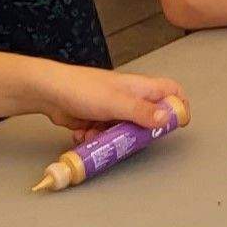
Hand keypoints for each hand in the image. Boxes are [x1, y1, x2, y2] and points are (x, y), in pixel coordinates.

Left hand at [28, 61, 184, 137]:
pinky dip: (96, 138)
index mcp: (139, 87)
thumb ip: (141, 112)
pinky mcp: (97, 120)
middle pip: (148, 117)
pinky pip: (105, 135)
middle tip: (129, 139)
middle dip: (138, 133)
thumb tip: (166, 119)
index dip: (178, 106)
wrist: (48, 92)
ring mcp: (112, 109)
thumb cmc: (82, 89)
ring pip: (125, 130)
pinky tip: (83, 133)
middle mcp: (129, 97)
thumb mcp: (116, 102)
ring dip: (113, 138)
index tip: (176, 125)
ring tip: (97, 134)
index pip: (171, 91)